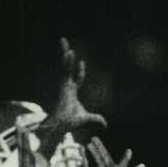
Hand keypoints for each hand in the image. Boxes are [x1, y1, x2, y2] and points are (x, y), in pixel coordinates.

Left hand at [17, 119, 50, 166]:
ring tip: (25, 129)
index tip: (22, 127)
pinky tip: (35, 145)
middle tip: (19, 122)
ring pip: (28, 152)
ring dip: (27, 141)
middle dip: (22, 136)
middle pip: (24, 148)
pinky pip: (33, 158)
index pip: (25, 152)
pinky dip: (33, 149)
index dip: (24, 139)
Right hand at [35, 38, 107, 157]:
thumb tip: (105, 125)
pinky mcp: (62, 85)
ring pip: (65, 66)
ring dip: (64, 53)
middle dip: (67, 57)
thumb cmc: (71, 123)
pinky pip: (65, 71)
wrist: (62, 125)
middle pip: (67, 68)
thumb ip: (96, 120)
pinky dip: (67, 62)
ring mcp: (63, 85)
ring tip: (64, 40)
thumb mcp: (87, 119)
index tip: (82, 62)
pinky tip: (69, 52)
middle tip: (64, 43)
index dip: (80, 71)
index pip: (77, 79)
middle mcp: (66, 87)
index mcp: (71, 93)